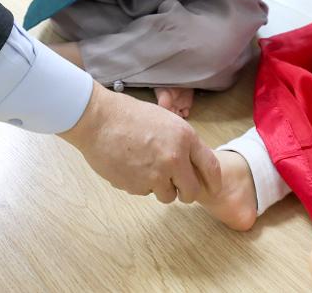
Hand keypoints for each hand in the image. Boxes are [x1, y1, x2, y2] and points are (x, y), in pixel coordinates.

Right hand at [60, 82, 220, 202]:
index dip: (213, 182)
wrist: (98, 120)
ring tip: (145, 169)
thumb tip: (190, 162)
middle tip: (177, 187)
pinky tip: (130, 166)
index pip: (211, 167)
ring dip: (160, 188)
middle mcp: (175, 159)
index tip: (212, 189)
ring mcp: (156, 175)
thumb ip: (181, 142)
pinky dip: (140, 184)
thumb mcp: (165, 120)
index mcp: (185, 138)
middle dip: (185, 192)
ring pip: (167, 196)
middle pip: (191, 191)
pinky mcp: (137, 186)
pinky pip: (145, 192)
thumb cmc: (129, 115)